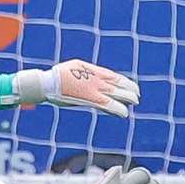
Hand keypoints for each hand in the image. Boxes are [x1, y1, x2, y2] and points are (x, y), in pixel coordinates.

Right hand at [12, 59, 140, 118]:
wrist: (47, 83)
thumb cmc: (58, 77)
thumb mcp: (75, 70)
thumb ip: (87, 75)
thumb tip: (93, 79)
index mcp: (92, 71)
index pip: (113, 76)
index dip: (124, 82)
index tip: (132, 87)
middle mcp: (96, 78)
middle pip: (117, 83)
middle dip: (129, 89)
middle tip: (137, 95)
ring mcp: (93, 88)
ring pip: (115, 93)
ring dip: (126, 97)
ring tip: (135, 101)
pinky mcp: (89, 98)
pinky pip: (106, 104)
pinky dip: (116, 109)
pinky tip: (124, 113)